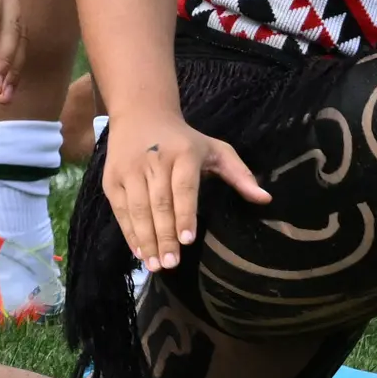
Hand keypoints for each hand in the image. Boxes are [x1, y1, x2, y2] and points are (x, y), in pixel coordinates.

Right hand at [97, 106, 267, 272]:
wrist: (140, 113)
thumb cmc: (184, 139)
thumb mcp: (215, 149)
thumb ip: (240, 174)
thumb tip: (265, 199)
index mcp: (182, 154)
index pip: (183, 188)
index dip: (184, 214)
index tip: (187, 240)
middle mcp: (153, 161)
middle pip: (158, 203)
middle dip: (164, 236)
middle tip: (171, 263)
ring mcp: (128, 169)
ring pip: (137, 209)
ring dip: (145, 238)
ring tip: (155, 265)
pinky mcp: (111, 178)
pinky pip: (120, 209)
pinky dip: (129, 231)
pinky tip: (139, 251)